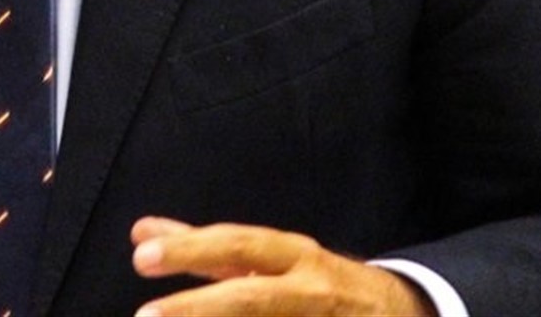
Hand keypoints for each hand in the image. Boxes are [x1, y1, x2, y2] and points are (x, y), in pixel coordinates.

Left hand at [129, 217, 432, 316]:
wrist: (400, 312)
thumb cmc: (314, 283)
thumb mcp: (267, 258)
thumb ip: (206, 250)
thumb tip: (143, 232)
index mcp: (292, 256)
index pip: (236, 246)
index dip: (190, 250)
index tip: (141, 256)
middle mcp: (310, 288)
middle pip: (252, 297)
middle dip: (198, 308)